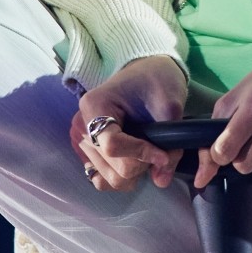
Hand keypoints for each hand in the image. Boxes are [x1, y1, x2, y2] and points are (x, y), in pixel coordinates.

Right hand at [72, 55, 185, 192]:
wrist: (147, 73)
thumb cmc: (156, 80)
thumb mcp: (169, 103)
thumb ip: (170, 141)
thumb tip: (161, 180)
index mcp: (94, 105)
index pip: (113, 145)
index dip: (141, 154)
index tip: (164, 154)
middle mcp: (81, 125)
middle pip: (112, 167)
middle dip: (142, 164)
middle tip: (159, 149)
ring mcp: (81, 141)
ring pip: (109, 179)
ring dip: (135, 173)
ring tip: (148, 152)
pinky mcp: (87, 153)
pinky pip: (102, 180)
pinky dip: (123, 176)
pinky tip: (136, 160)